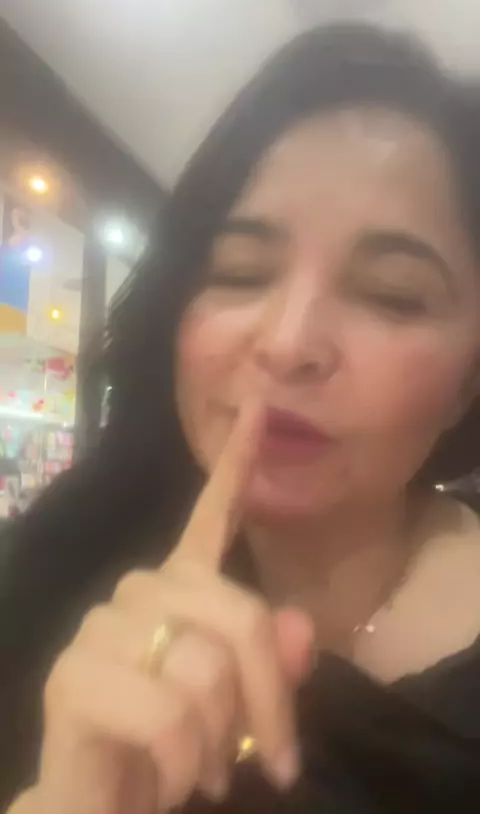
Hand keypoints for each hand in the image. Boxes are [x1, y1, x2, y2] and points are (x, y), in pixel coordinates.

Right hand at [23, 401, 312, 813]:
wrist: (99, 804)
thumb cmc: (174, 751)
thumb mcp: (240, 710)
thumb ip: (275, 666)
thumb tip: (302, 631)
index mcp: (179, 590)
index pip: (212, 515)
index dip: (237, 462)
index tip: (261, 408)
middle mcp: (138, 593)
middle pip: (241, 615)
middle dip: (269, 700)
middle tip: (270, 762)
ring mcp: (101, 630)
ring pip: (205, 668)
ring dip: (221, 742)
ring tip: (201, 768)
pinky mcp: (73, 677)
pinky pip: (166, 713)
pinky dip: (182, 765)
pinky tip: (165, 778)